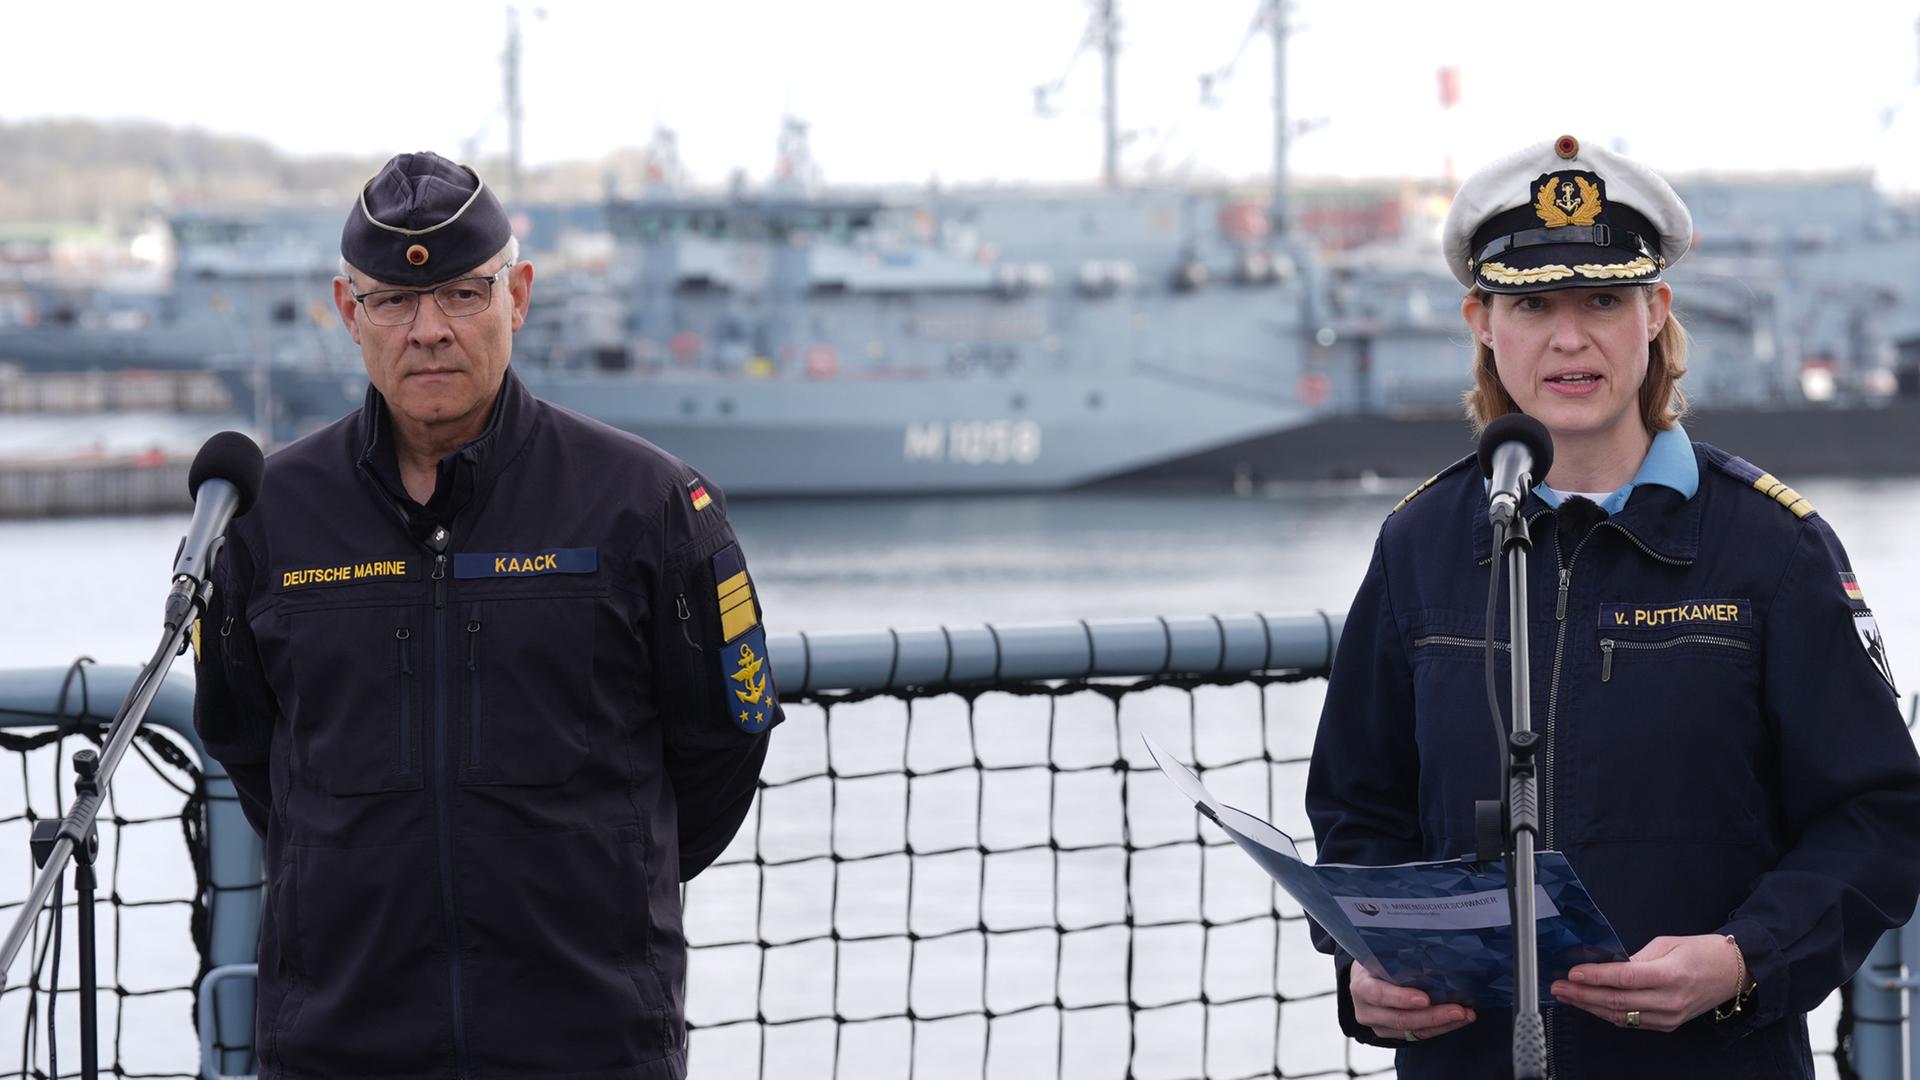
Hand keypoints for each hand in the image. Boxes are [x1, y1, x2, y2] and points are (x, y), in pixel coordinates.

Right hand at [1350, 961, 1476, 1042]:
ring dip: (1444, 1024)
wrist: (1364, 980)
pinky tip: (1458, 1019)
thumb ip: (1397, 959)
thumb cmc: (1376, 963)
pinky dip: (1442, 1027)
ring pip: (1414, 1031)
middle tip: (1457, 1010)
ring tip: (1465, 1015)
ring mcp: (1380, 1026)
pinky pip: (1420, 1035)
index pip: (1380, 995)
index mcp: (1362, 987)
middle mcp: (1367, 1011)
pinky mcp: (1393, 1034)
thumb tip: (1432, 951)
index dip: (1401, 998)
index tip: (1425, 999)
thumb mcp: (1379, 955)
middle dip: (1433, 1016)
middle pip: (1401, 1019)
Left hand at [1550, 935, 1741, 1031]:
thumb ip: (1636, 958)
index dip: (1596, 977)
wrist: (1733, 972)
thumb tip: (1607, 966)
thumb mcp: (1667, 943)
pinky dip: (1608, 1014)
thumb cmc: (1702, 952)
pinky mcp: (1668, 1024)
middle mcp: (1670, 1000)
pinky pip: (1632, 1022)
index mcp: (1671, 975)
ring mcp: (1669, 1016)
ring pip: (1621, 1016)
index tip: (1573, 973)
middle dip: (1583, 994)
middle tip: (1559, 986)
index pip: (1625, 979)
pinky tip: (1591, 1004)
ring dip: (1590, 1006)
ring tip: (1567, 995)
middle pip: (1618, 1001)